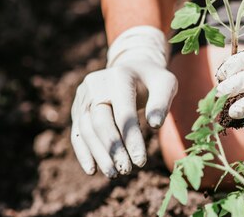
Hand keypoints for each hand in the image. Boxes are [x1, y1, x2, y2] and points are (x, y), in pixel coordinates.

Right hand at [70, 26, 176, 176]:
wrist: (132, 68)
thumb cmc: (153, 80)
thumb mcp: (165, 84)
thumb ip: (161, 102)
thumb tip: (155, 125)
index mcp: (119, 77)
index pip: (124, 113)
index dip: (132, 139)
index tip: (141, 162)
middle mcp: (96, 84)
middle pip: (101, 122)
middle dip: (113, 149)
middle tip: (126, 170)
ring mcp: (84, 96)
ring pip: (86, 129)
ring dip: (99, 154)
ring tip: (113, 174)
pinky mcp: (77, 107)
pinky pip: (78, 132)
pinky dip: (84, 152)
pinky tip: (92, 170)